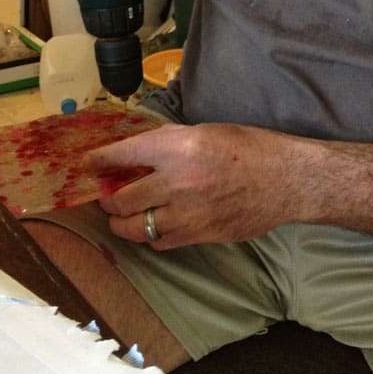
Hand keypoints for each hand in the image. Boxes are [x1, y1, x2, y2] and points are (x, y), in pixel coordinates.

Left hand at [84, 122, 310, 249]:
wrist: (286, 179)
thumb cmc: (249, 148)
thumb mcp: (205, 131)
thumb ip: (169, 143)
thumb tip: (137, 155)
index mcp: (178, 145)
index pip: (121, 155)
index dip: (97, 162)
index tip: (86, 165)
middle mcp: (177, 179)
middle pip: (120, 199)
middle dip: (106, 199)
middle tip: (106, 195)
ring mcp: (187, 212)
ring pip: (134, 227)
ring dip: (122, 222)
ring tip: (123, 215)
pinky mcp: (199, 235)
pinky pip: (160, 242)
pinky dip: (152, 236)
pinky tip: (157, 225)